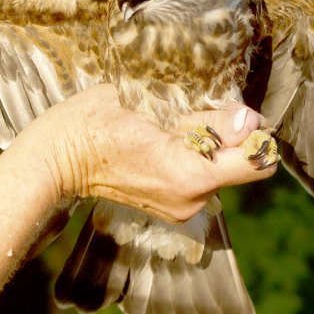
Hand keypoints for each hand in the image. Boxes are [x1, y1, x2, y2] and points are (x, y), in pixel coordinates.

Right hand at [37, 84, 276, 222]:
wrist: (57, 159)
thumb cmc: (94, 124)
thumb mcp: (150, 106)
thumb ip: (206, 117)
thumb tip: (249, 121)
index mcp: (189, 176)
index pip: (256, 162)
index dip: (252, 132)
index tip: (229, 112)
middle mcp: (192, 200)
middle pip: (241, 165)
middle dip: (230, 137)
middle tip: (193, 114)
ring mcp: (182, 208)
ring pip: (221, 169)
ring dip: (210, 145)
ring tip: (170, 127)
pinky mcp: (172, 206)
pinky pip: (201, 177)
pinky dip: (195, 158)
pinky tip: (164, 142)